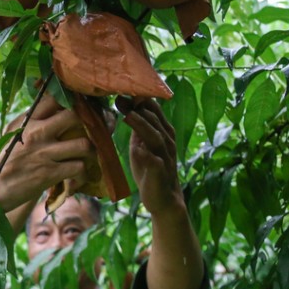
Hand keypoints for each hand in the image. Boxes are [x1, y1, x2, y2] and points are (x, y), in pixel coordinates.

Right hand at [0, 93, 94, 211]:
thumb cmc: (0, 162)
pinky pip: (78, 168)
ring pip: (84, 144)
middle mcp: (36, 132)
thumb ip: (30, 121)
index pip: (54, 97)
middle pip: (75, 115)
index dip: (74, 98)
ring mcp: (44, 153)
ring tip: (89, 155)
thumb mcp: (11, 135)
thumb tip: (50, 107)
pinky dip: (82, 174)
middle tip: (99, 127)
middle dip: (91, 121)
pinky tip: (78, 176)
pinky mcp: (49, 174)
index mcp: (27, 120)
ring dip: (91, 151)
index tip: (84, 104)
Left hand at [117, 97, 182, 214]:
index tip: (121, 89)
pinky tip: (137, 150)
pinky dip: (146, 155)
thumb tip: (128, 110)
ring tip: (128, 116)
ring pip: (156, 137)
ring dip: (143, 126)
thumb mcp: (142, 146)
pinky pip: (155, 163)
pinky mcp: (160, 173)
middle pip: (155, 120)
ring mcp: (165, 157)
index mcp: (162, 133)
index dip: (138, 100)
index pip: (152, 111)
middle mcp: (166, 141)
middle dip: (139, 108)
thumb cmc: (151, 170)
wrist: (163, 199)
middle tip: (121, 96)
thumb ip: (138, 130)